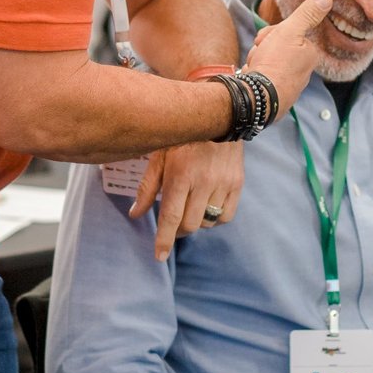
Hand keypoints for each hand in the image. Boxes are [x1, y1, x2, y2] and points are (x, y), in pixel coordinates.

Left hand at [131, 140, 244, 259]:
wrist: (221, 116)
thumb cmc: (183, 137)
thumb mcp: (160, 155)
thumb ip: (147, 187)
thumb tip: (135, 214)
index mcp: (181, 174)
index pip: (171, 216)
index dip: (163, 240)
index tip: (159, 256)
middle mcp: (204, 182)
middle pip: (190, 224)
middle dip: (178, 230)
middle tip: (173, 223)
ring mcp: (223, 183)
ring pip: (207, 222)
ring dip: (195, 221)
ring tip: (190, 207)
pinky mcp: (237, 184)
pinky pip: (225, 216)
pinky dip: (215, 218)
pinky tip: (207, 207)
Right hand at [242, 0, 332, 123]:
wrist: (258, 98)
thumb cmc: (275, 63)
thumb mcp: (290, 31)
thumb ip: (307, 14)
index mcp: (310, 56)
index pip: (289, 34)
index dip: (273, 32)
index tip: (265, 39)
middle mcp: (304, 72)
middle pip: (279, 48)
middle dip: (264, 48)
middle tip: (260, 54)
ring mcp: (289, 87)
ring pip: (268, 62)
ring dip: (258, 60)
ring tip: (255, 67)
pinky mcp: (276, 98)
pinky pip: (263, 79)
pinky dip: (256, 76)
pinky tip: (253, 78)